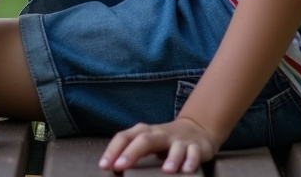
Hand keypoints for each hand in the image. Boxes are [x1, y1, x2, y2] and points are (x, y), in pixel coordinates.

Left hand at [99, 117, 222, 173]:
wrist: (196, 129)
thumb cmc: (163, 140)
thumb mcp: (146, 141)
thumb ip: (130, 151)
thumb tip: (110, 165)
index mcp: (144, 132)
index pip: (124, 137)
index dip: (113, 150)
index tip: (104, 165)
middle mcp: (160, 134)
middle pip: (145, 139)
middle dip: (132, 152)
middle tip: (120, 166)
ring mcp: (178, 140)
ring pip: (175, 147)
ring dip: (171, 158)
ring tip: (166, 171)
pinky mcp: (195, 147)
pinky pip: (194, 152)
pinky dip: (191, 160)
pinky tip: (187, 170)